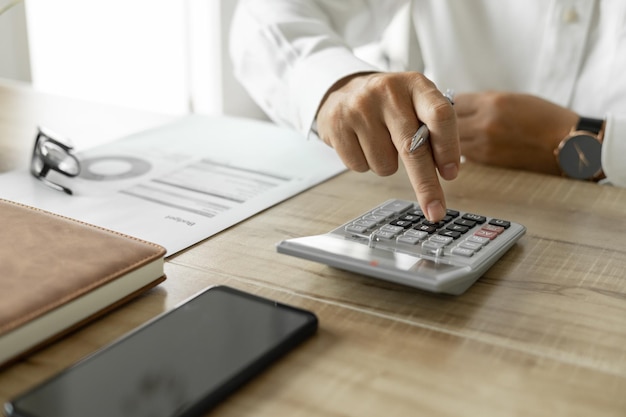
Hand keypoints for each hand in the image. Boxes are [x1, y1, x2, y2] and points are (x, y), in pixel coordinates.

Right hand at [315, 72, 459, 220]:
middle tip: (435, 211)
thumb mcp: (415, 103)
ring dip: (386, 164)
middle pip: (413, 148)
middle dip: (426, 186)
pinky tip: (361, 143)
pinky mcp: (337, 124)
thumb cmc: (388, 104)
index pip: (439, 115)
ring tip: (379, 141)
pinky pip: (360, 166)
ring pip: (385, 164)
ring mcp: (360, 107)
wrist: (343, 90)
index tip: (450, 175)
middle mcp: (388, 92)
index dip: (448, 148)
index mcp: (415, 85)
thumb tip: (444, 171)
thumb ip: (432, 130)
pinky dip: (364, 163)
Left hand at [454, 92, 577, 174]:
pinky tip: (472, 147)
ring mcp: (484, 146)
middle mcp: (484, 124)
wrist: (567, 145)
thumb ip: (485, 102)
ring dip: (452, 139)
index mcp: (492, 103)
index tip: (449, 105)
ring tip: (459, 136)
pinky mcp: (487, 162)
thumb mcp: (514, 99)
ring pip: (453, 142)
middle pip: (448, 123)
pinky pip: (465, 155)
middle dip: (447, 122)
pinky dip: (464, 150)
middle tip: (450, 122)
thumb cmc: (545, 118)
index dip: (450, 103)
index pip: (455, 101)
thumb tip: (459, 104)